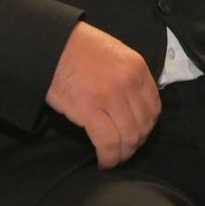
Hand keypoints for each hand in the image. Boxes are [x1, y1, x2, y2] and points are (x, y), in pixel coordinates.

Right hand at [45, 21, 159, 169]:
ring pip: (128, 137)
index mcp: (136, 66)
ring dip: (123, 154)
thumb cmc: (77, 48)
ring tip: (114, 159)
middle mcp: (128, 81)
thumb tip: (132, 105)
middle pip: (143, 125)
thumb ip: (127, 75)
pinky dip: (108, 158)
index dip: (147, 126)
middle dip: (136, 143)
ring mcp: (110, 96)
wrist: (50, 44)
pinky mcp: (89, 109)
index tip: (138, 134)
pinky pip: (108, 142)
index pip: (154, 106)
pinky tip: (104, 161)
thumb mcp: (114, 53)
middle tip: (125, 150)